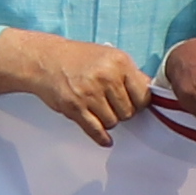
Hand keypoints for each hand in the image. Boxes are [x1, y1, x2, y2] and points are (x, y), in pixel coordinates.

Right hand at [0, 31, 151, 142]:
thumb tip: (150, 89)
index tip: (134, 104)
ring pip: (112, 122)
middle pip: (128, 112)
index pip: (143, 95)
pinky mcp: (75, 108)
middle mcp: (106, 77)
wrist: (46, 59)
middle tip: (112, 105)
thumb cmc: (78, 57)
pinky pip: (95, 130)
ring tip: (99, 109)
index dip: (139, 103)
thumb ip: (130, 73)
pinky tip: (105, 139)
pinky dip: (101, 137)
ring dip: (108, 120)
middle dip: (122, 112)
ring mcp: (90, 93)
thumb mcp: (108, 55)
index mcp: (119, 62)